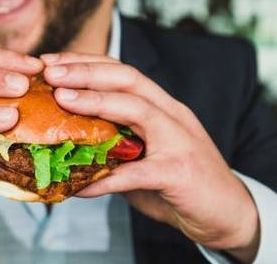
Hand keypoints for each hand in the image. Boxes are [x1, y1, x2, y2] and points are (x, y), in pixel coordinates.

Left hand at [42, 52, 258, 262]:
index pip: (121, 71)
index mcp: (161, 106)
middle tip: (49, 72)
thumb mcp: (143, 154)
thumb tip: (67, 144)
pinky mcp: (179, 172)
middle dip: (86, 70)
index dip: (85, 62)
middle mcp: (171, 115)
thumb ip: (113, 145)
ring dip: (95, 101)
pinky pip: (136, 173)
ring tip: (61, 99)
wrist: (227, 213)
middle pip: (128, 78)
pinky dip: (105, 178)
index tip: (51, 63)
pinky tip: (78, 185)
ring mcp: (179, 140)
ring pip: (137, 108)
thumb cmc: (178, 182)